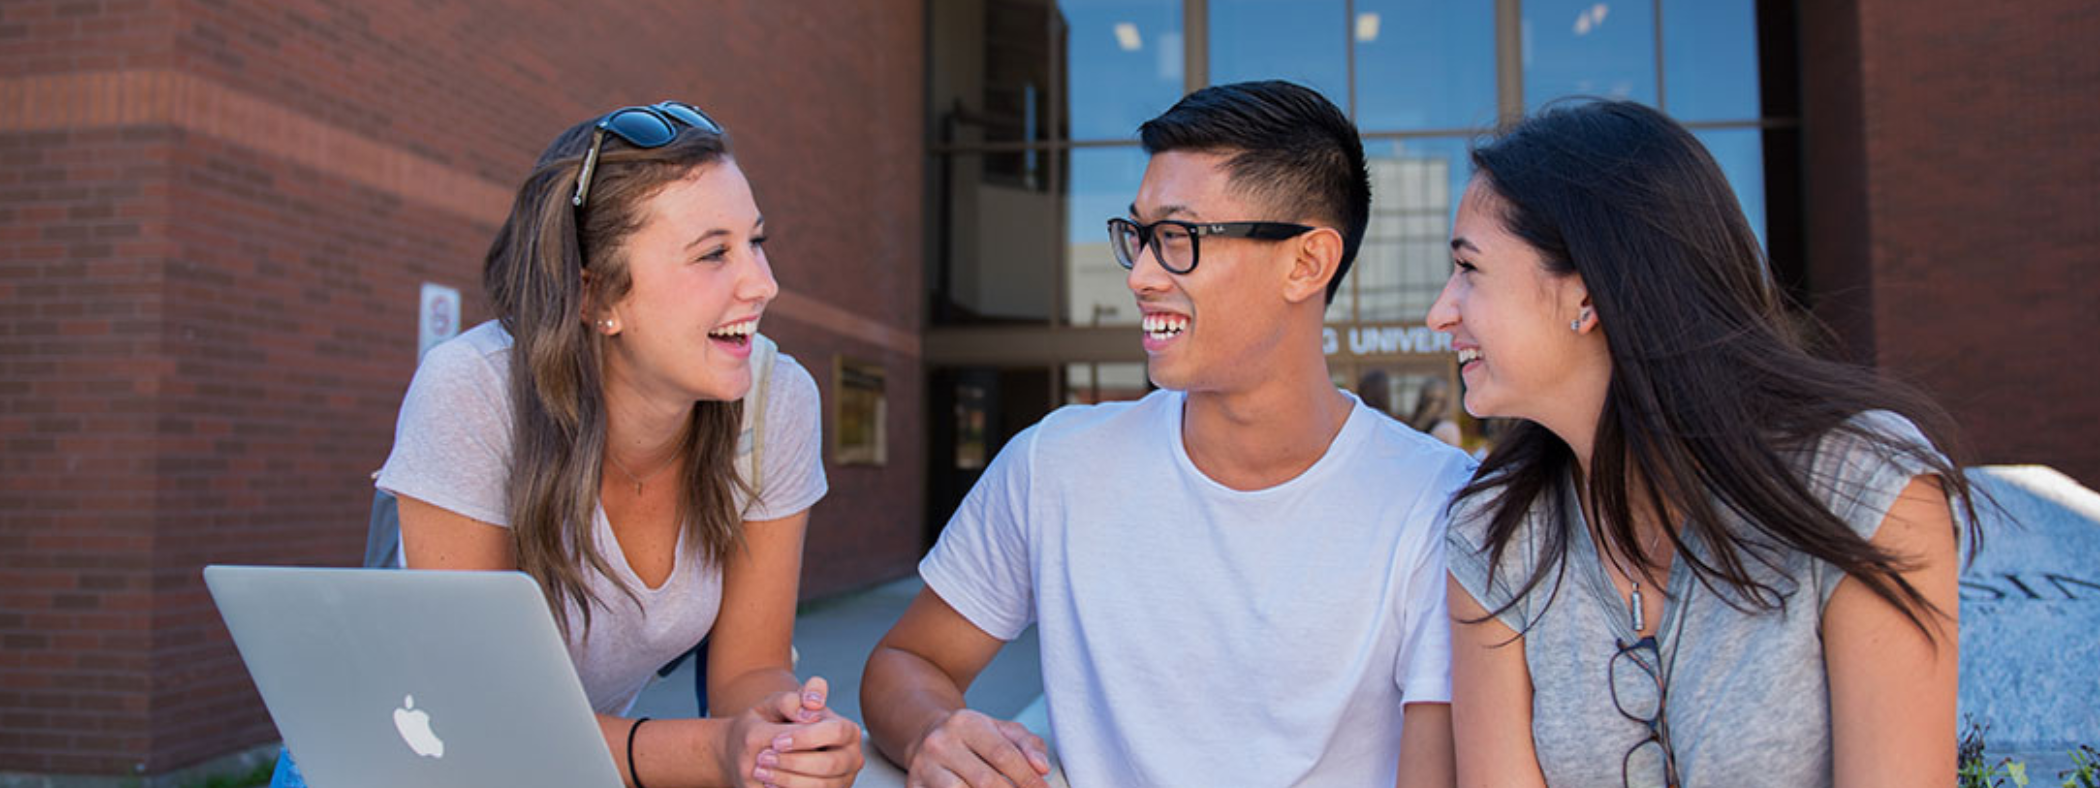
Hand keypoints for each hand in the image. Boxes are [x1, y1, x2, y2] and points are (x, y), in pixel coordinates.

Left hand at [748, 676, 863, 787]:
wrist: (769, 748)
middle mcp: (852, 758)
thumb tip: (812, 703)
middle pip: (830, 764)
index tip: (776, 741)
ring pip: (821, 786)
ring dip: (787, 780)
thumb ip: (792, 699)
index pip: (836, 731)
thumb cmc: (778, 723)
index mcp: (847, 730)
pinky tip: (769, 784)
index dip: (806, 737)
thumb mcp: (778, 706)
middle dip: (793, 762)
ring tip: (761, 772)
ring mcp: (843, 781)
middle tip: (762, 758)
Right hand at [905, 708, 1050, 787]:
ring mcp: (923, 767)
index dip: (1027, 778)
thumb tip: (1042, 768)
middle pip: (985, 781)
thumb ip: (1029, 745)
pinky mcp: (914, 786)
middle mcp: (940, 743)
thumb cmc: (973, 737)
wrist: (927, 736)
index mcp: (966, 723)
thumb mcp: (1002, 731)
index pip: (1003, 754)